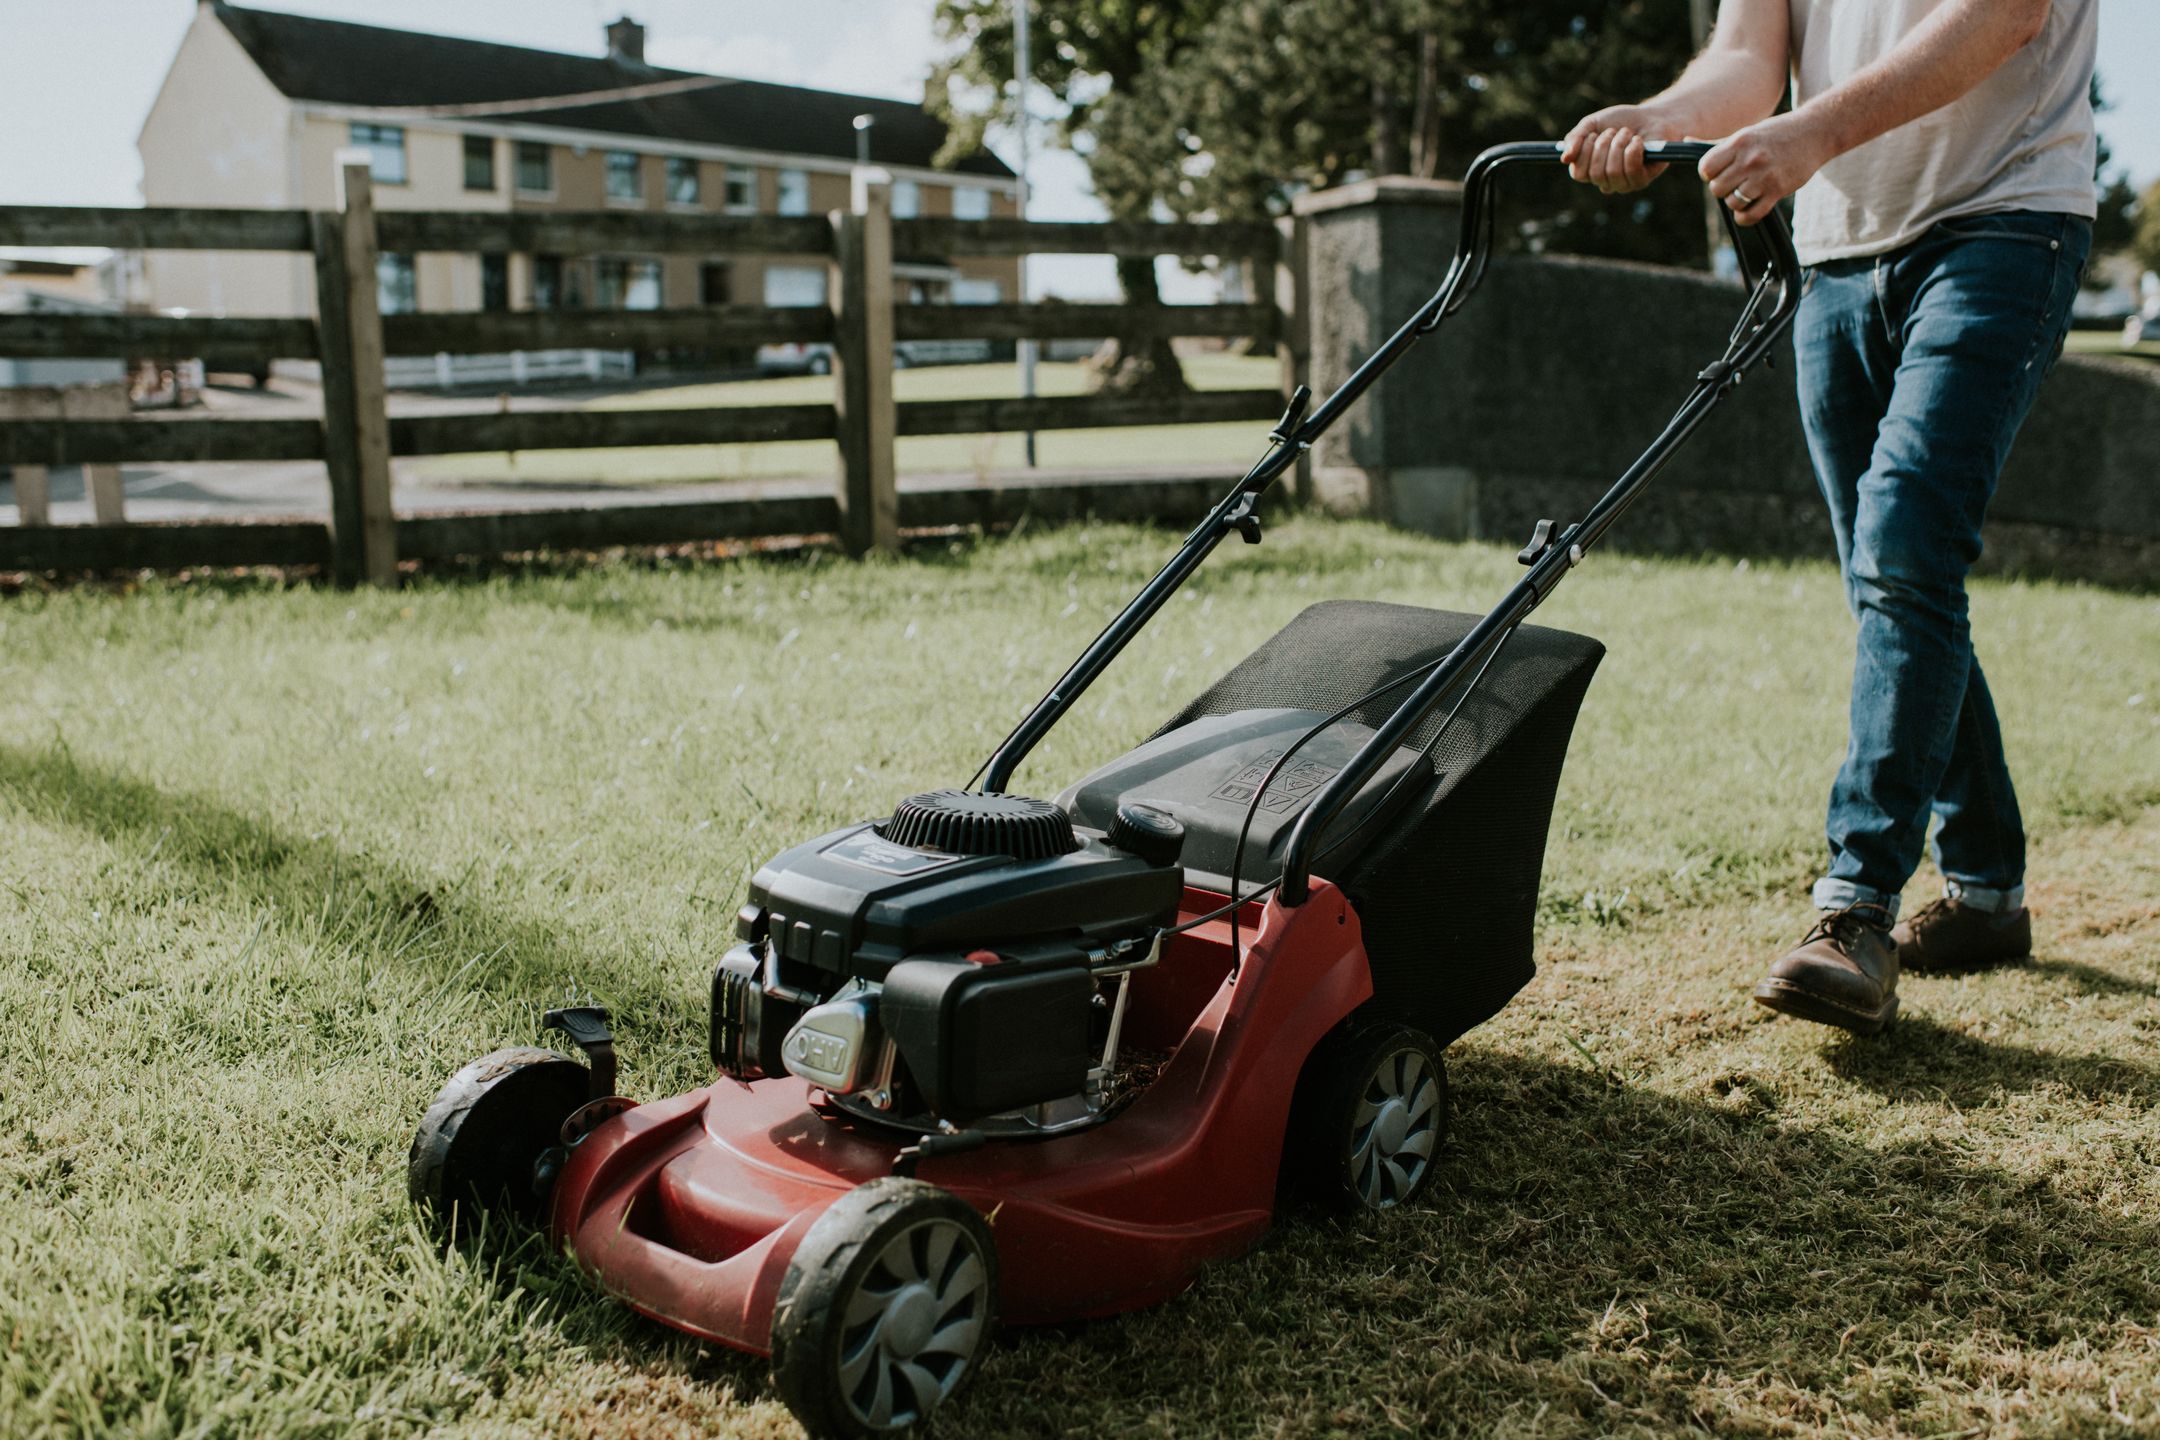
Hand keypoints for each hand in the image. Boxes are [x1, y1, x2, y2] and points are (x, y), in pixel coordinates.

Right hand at [1562, 105, 1679, 192]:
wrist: (1651, 117)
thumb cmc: (1621, 121)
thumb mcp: (1592, 124)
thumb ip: (1575, 138)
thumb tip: (1565, 159)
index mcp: (1591, 171)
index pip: (1578, 173)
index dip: (1583, 153)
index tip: (1592, 135)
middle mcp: (1606, 182)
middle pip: (1595, 174)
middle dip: (1603, 145)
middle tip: (1612, 132)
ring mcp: (1624, 184)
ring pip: (1613, 172)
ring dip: (1619, 145)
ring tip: (1627, 133)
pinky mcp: (1642, 180)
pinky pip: (1631, 169)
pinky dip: (1633, 148)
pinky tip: (1637, 141)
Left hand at [1698, 112, 1834, 224]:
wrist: (1814, 132)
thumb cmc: (1776, 133)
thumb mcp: (1746, 133)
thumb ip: (1717, 144)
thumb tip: (1686, 143)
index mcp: (1739, 143)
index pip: (1706, 168)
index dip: (1709, 173)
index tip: (1719, 172)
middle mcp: (1750, 159)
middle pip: (1716, 188)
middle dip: (1722, 188)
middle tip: (1734, 183)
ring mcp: (1764, 176)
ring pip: (1732, 202)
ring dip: (1735, 202)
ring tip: (1745, 192)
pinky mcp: (1778, 190)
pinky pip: (1751, 215)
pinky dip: (1745, 217)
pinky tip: (1748, 209)